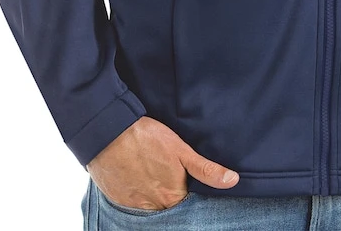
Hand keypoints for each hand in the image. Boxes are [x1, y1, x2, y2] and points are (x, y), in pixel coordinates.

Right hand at [86, 115, 239, 210]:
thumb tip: (233, 180)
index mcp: (172, 195)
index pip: (187, 205)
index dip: (189, 194)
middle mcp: (155, 206)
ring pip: (152, 208)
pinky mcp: (119, 200)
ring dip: (155, 197)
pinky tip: (140, 179)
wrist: (108, 133)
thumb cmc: (146, 138)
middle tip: (168, 177)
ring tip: (154, 177)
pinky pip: (134, 205)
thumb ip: (206, 169)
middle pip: (169, 207)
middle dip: (172, 197)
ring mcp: (135, 205)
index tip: (187, 184)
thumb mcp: (181, 150)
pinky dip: (139, 196)